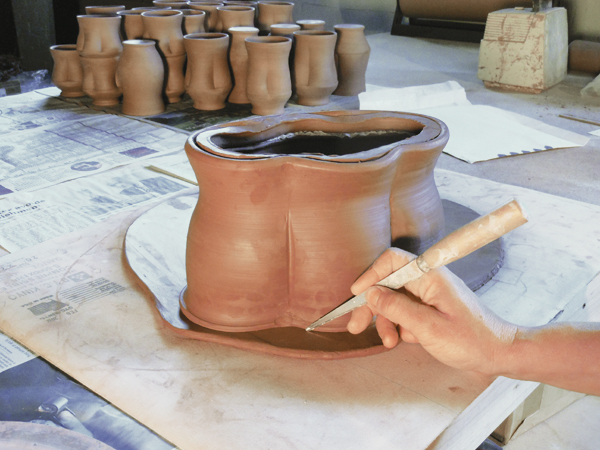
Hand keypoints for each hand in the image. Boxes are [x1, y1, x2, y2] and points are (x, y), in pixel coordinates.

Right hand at [346, 248, 517, 374]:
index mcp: (430, 277)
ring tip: (388, 342)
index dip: (371, 275)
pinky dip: (399, 325)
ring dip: (385, 320)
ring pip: (394, 300)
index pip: (392, 261)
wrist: (499, 354)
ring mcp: (429, 294)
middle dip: (371, 305)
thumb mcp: (429, 328)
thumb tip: (371, 294)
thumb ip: (397, 309)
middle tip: (356, 326)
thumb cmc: (471, 341)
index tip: (357, 294)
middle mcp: (428, 281)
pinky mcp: (430, 308)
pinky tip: (403, 340)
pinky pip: (405, 311)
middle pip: (388, 283)